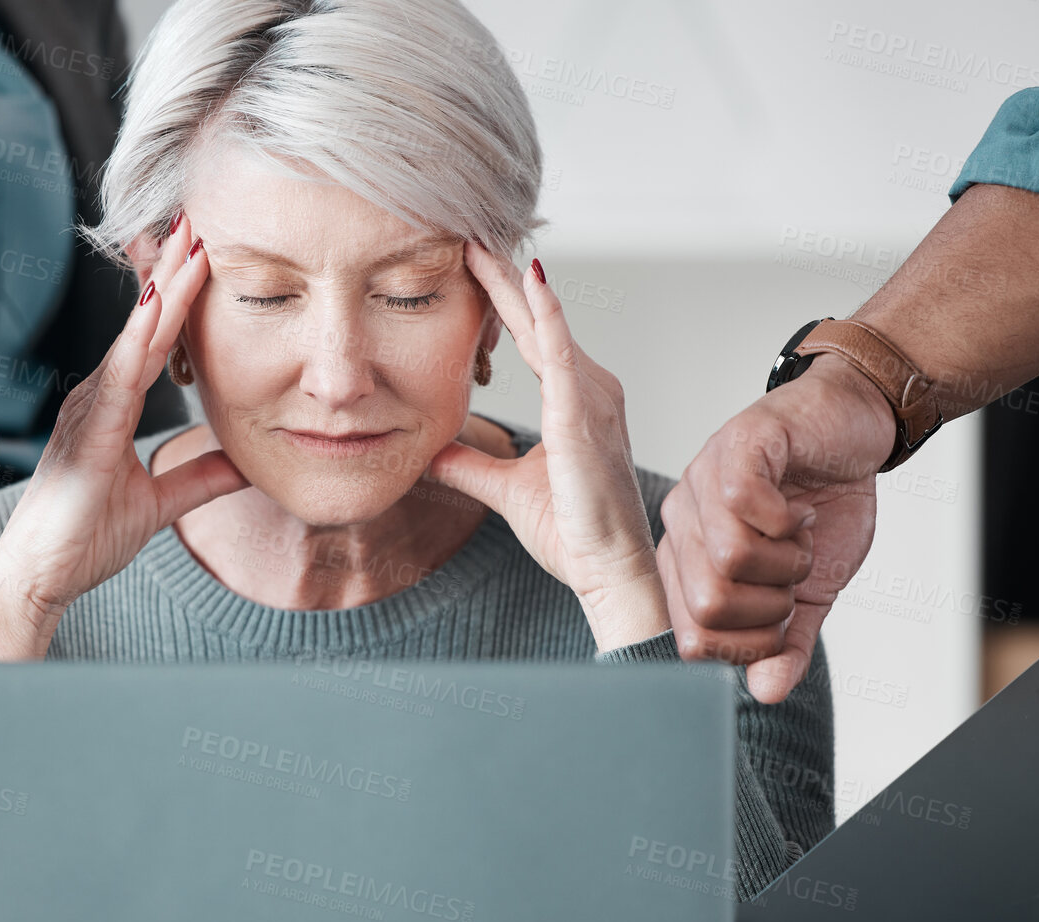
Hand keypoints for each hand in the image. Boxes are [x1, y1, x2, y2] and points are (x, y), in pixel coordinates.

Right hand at [0, 219, 247, 660]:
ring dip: (164, 291)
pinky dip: (139, 343)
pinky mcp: (85, 437)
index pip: (156, 342)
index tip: (206, 252)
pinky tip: (158, 310)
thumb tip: (246, 464)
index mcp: (112, 407)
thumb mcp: (158, 505)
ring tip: (190, 244)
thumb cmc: (82, 539)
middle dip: (172, 272)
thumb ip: (198, 480)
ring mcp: (87, 412)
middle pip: (144, 326)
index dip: (180, 297)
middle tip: (200, 219)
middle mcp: (96, 398)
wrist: (36, 579)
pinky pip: (118, 382)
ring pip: (135, 341)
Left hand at [424, 243, 667, 650]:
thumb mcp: (505, 490)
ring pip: (547, 327)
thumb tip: (430, 450)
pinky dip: (545, 318)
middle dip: (505, 276)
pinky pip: (562, 357)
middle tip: (470, 229)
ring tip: (483, 242)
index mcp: (574, 402)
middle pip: (538, 320)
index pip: (530, 337)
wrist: (608, 573)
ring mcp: (593, 400)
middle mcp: (590, 390)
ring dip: (516, 283)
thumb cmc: (575, 534)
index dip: (501, 300)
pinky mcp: (584, 419)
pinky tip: (529, 284)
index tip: (470, 261)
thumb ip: (469, 465)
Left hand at [656, 352, 895, 702]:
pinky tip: (797, 510)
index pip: (691, 639)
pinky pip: (744, 505)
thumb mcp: (811, 589)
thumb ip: (786, 643)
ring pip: (726, 560)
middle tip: (794, 574)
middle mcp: (681, 523)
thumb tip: (767, 693)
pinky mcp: (734, 448)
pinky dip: (787, 522)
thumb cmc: (823, 503)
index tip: (783, 615)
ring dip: (785, 562)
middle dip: (769, 606)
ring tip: (797, 537)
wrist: (854, 430)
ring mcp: (700, 482)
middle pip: (706, 605)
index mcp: (687, 561)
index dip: (748, 645)